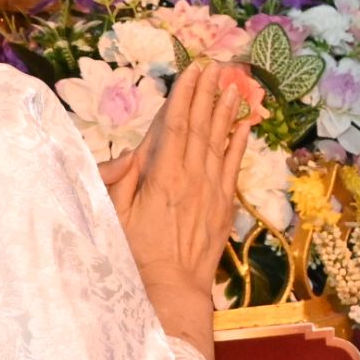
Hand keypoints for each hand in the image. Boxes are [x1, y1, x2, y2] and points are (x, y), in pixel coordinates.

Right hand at [101, 63, 261, 346]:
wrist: (170, 292)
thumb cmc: (134, 257)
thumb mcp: (114, 218)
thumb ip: (120, 182)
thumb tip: (129, 154)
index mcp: (164, 178)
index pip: (176, 126)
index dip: (185, 96)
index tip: (193, 71)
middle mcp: (192, 179)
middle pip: (200, 127)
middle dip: (207, 94)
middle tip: (217, 66)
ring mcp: (211, 192)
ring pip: (220, 143)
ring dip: (226, 112)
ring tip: (233, 85)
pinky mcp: (223, 207)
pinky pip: (233, 168)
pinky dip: (239, 145)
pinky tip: (245, 127)